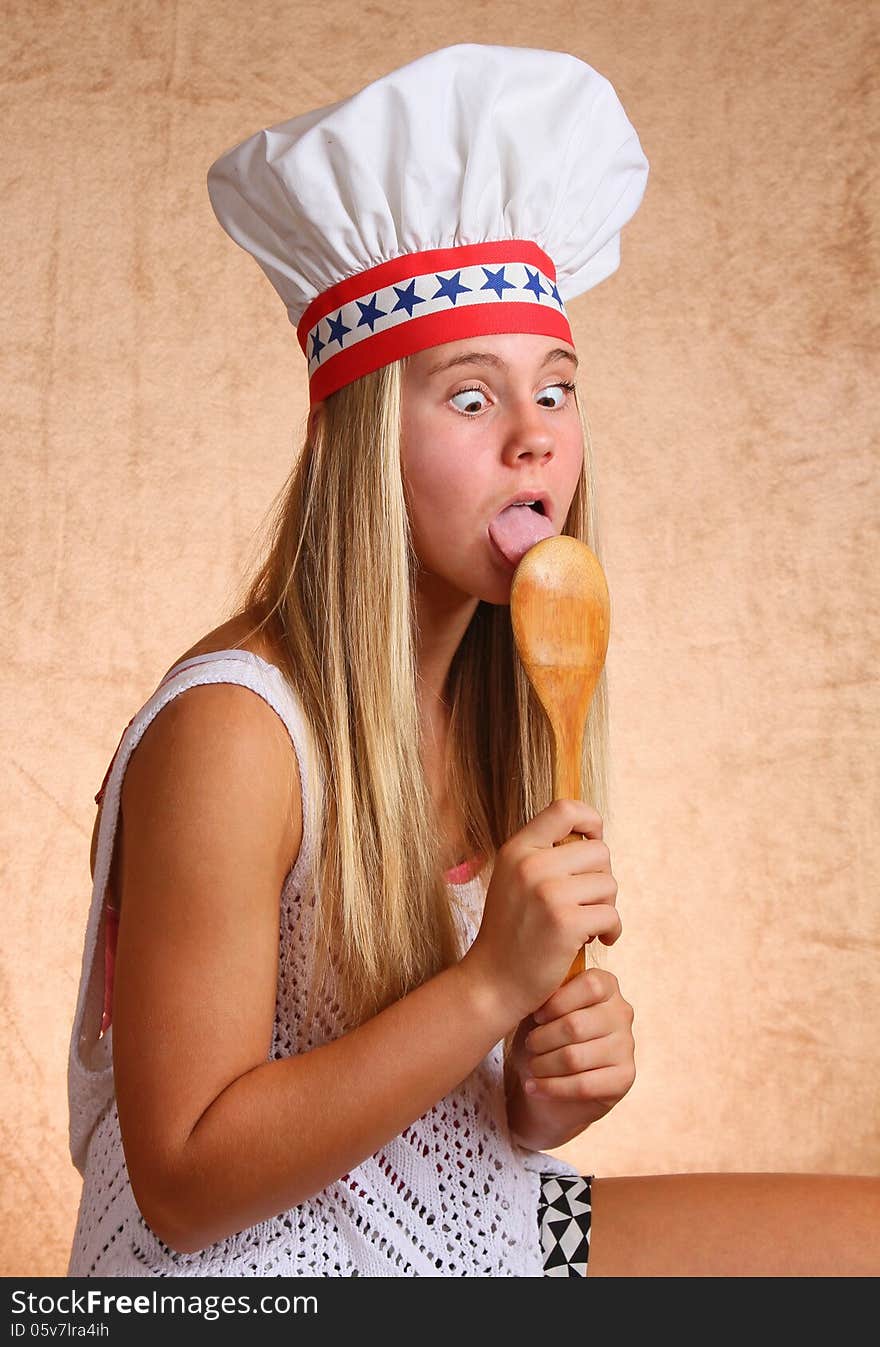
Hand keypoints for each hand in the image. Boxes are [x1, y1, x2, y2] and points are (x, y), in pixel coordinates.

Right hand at [463, 799, 621, 1024]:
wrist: (492, 982)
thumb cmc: (511, 932)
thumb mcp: (514, 881)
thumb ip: (544, 855)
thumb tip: (592, 836)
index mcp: (518, 849)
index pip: (565, 809)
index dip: (590, 820)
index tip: (593, 841)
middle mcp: (531, 865)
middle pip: (599, 851)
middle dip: (602, 880)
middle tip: (587, 904)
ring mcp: (548, 893)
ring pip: (609, 885)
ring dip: (606, 907)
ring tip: (588, 925)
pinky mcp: (566, 923)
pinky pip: (611, 915)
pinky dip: (612, 931)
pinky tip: (598, 941)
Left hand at [506, 969, 635, 1148]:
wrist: (554, 1079)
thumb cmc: (546, 1033)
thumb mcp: (542, 1008)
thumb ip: (545, 992)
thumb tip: (532, 986)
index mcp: (607, 985)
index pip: (590, 986)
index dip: (557, 1002)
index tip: (536, 1015)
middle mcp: (622, 1013)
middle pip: (575, 1025)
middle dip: (542, 1039)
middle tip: (530, 1045)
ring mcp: (626, 1046)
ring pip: (574, 1058)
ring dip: (543, 1065)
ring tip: (531, 1066)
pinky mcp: (624, 1078)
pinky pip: (583, 1085)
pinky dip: (551, 1088)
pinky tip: (534, 1087)